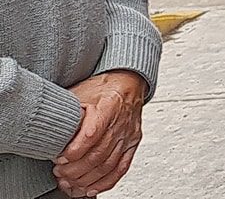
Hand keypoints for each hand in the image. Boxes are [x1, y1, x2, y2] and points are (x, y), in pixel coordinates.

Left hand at [55, 71, 146, 196]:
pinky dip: (105, 182)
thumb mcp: (79, 93)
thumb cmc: (101, 89)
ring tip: (69, 182)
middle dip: (75, 170)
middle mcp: (121, 123)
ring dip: (86, 179)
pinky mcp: (132, 144)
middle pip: (98, 155)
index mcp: (108, 106)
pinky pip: (121, 168)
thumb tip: (46, 128)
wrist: (126, 83)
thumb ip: (67, 112)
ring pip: (107, 166)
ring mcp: (128, 135)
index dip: (74, 151)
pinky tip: (91, 187)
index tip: (59, 158)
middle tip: (59, 173)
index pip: (91, 135)